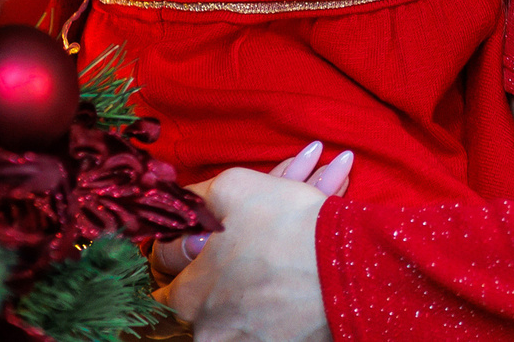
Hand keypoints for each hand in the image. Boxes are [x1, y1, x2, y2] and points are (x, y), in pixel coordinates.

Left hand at [159, 167, 331, 341]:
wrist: (348, 264)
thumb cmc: (287, 225)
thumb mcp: (234, 187)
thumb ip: (198, 199)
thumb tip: (186, 205)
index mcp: (190, 298)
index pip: (165, 293)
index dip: (184, 267)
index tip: (204, 255)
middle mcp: (210, 333)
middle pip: (205, 310)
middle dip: (223, 284)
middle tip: (252, 259)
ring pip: (237, 323)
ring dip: (252, 300)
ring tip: (279, 272)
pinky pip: (270, 332)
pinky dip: (279, 315)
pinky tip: (295, 290)